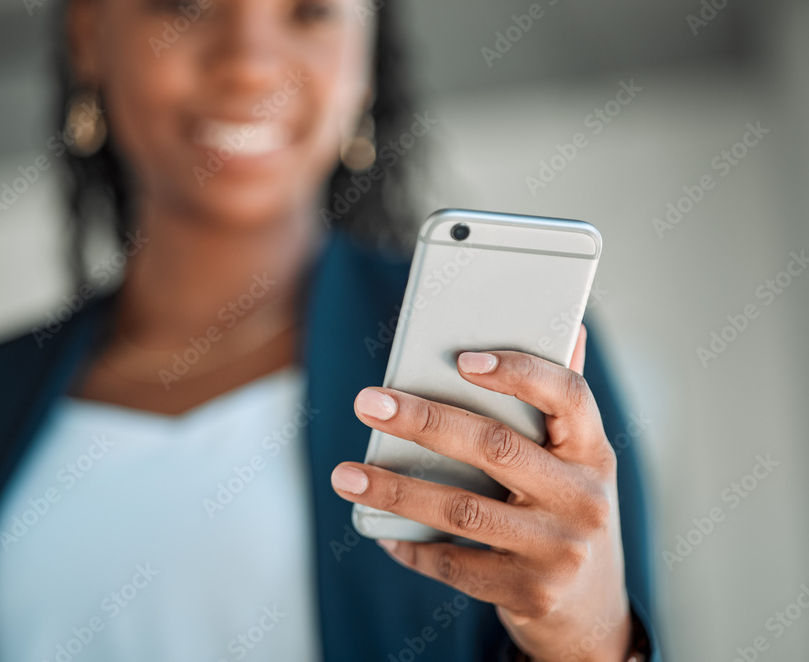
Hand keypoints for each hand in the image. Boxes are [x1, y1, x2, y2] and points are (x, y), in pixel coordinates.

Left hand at [330, 326, 632, 661]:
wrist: (592, 611)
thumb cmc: (568, 511)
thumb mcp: (578, 462)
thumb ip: (562, 404)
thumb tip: (568, 327)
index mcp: (593, 453)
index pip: (568, 396)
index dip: (519, 372)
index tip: (462, 358)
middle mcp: (582, 500)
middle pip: (495, 448)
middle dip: (423, 422)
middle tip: (367, 403)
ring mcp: (557, 551)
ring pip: (461, 510)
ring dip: (394, 490)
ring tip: (344, 474)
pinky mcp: (528, 594)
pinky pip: (453, 565)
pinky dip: (410, 546)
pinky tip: (379, 531)